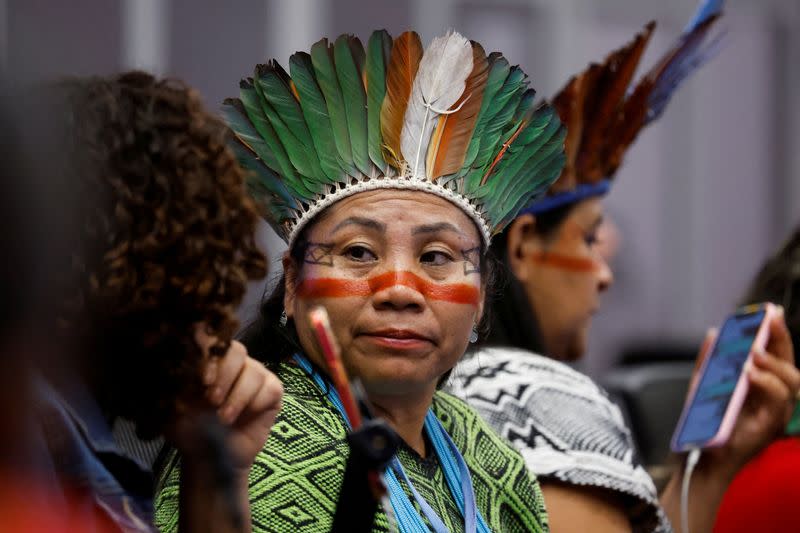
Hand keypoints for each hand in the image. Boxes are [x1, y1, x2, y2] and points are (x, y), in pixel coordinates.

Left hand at [170, 331, 282, 472]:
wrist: (211, 458)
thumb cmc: (190, 429)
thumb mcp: (175, 405)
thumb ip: (178, 381)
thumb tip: (180, 360)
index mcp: (208, 359)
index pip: (211, 340)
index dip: (210, 354)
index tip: (202, 381)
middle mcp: (232, 361)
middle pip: (236, 350)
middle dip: (225, 375)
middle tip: (212, 401)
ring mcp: (254, 374)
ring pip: (254, 371)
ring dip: (238, 397)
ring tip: (224, 418)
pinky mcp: (272, 390)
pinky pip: (269, 388)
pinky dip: (255, 404)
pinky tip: (243, 417)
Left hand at [704, 307, 799, 474]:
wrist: (699, 454)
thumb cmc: (705, 422)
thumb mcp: (703, 384)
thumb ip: (709, 360)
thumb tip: (712, 333)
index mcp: (762, 384)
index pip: (776, 354)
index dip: (777, 332)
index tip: (772, 311)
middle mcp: (774, 397)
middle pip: (789, 364)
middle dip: (781, 339)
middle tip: (769, 321)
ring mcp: (776, 412)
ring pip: (791, 382)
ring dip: (774, 363)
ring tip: (754, 352)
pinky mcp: (771, 425)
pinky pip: (778, 401)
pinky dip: (766, 384)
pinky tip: (750, 373)